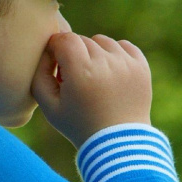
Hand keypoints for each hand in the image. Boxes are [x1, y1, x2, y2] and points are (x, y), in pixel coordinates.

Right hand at [31, 31, 151, 148]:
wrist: (118, 142)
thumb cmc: (79, 126)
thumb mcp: (49, 107)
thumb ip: (40, 74)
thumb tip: (48, 51)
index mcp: (81, 72)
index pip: (64, 39)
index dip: (56, 49)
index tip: (57, 65)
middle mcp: (106, 63)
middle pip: (82, 40)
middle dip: (74, 55)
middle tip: (75, 79)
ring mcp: (126, 63)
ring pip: (102, 41)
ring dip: (94, 54)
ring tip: (93, 77)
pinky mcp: (141, 66)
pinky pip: (123, 46)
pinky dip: (114, 55)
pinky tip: (110, 75)